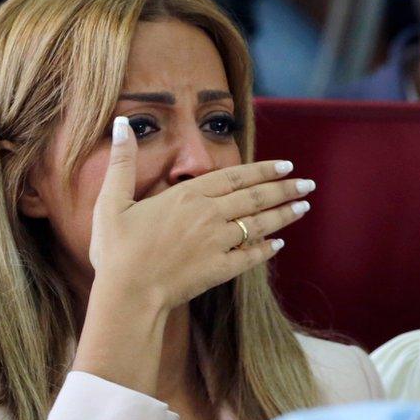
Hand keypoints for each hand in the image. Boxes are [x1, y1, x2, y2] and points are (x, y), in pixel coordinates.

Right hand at [89, 116, 313, 313]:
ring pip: (259, 224)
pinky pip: (250, 257)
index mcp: (187, 196)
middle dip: (285, 189)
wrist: (126, 296)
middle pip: (256, 198)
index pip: (236, 177)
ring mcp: (217, 244)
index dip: (263, 170)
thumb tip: (122, 124)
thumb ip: (121, 162)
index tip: (286, 166)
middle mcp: (209, 216)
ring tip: (304, 207)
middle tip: (308, 184)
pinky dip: (266, 250)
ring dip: (284, 215)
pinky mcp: (219, 270)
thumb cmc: (116, 250)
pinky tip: (279, 245)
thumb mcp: (111, 201)